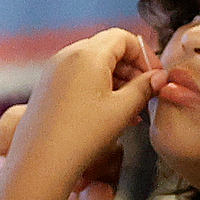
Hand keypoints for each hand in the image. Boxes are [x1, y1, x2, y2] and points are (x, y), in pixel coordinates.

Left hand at [0, 30, 162, 199]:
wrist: (41, 161)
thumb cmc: (81, 135)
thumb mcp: (122, 110)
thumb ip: (144, 88)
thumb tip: (159, 77)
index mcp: (87, 54)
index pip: (123, 38)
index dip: (144, 54)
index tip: (155, 75)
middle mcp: (67, 56)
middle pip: (108, 49)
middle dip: (131, 68)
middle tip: (146, 92)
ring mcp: (54, 70)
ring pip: (94, 64)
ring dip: (116, 80)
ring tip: (131, 108)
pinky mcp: (48, 86)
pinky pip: (78, 77)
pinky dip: (98, 87)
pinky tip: (110, 112)